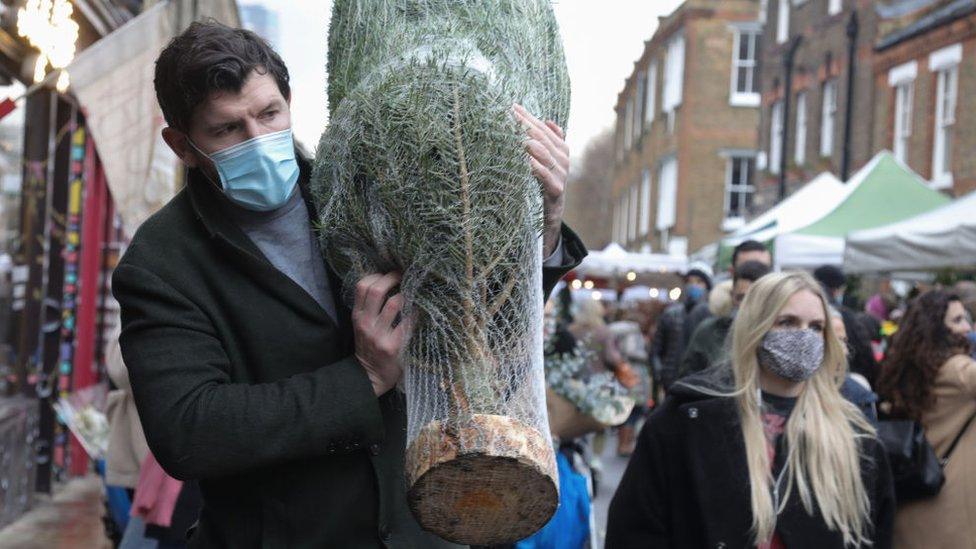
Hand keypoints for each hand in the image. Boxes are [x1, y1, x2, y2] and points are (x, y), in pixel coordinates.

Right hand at [352, 272, 410, 395]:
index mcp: (357, 316)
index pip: (362, 286)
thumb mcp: (362, 326)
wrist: (369, 376)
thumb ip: (370, 308)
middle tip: (404, 275)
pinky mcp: (393, 345)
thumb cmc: (369, 347)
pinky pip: (408, 322)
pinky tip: (420, 311)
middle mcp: (366, 323)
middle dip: (392, 278)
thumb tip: (388, 284)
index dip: (376, 275)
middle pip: (376, 290)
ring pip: (394, 303)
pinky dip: (416, 313)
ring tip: (414, 292)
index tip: (388, 272)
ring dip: (407, 294)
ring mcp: (379, 334)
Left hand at [514, 104, 569, 257]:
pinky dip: (531, 164)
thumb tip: (548, 120)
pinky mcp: (556, 190)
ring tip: (509, 132)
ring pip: (541, 152)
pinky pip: (542, 174)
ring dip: (525, 140)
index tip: (509, 106)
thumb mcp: (548, 162)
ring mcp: (561, 174)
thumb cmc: (546, 185)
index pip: (541, 127)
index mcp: (561, 148)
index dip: (526, 116)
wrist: (552, 217)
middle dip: (522, 124)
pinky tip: (520, 158)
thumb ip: (549, 141)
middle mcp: (563, 159)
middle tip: (504, 114)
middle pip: (540, 136)